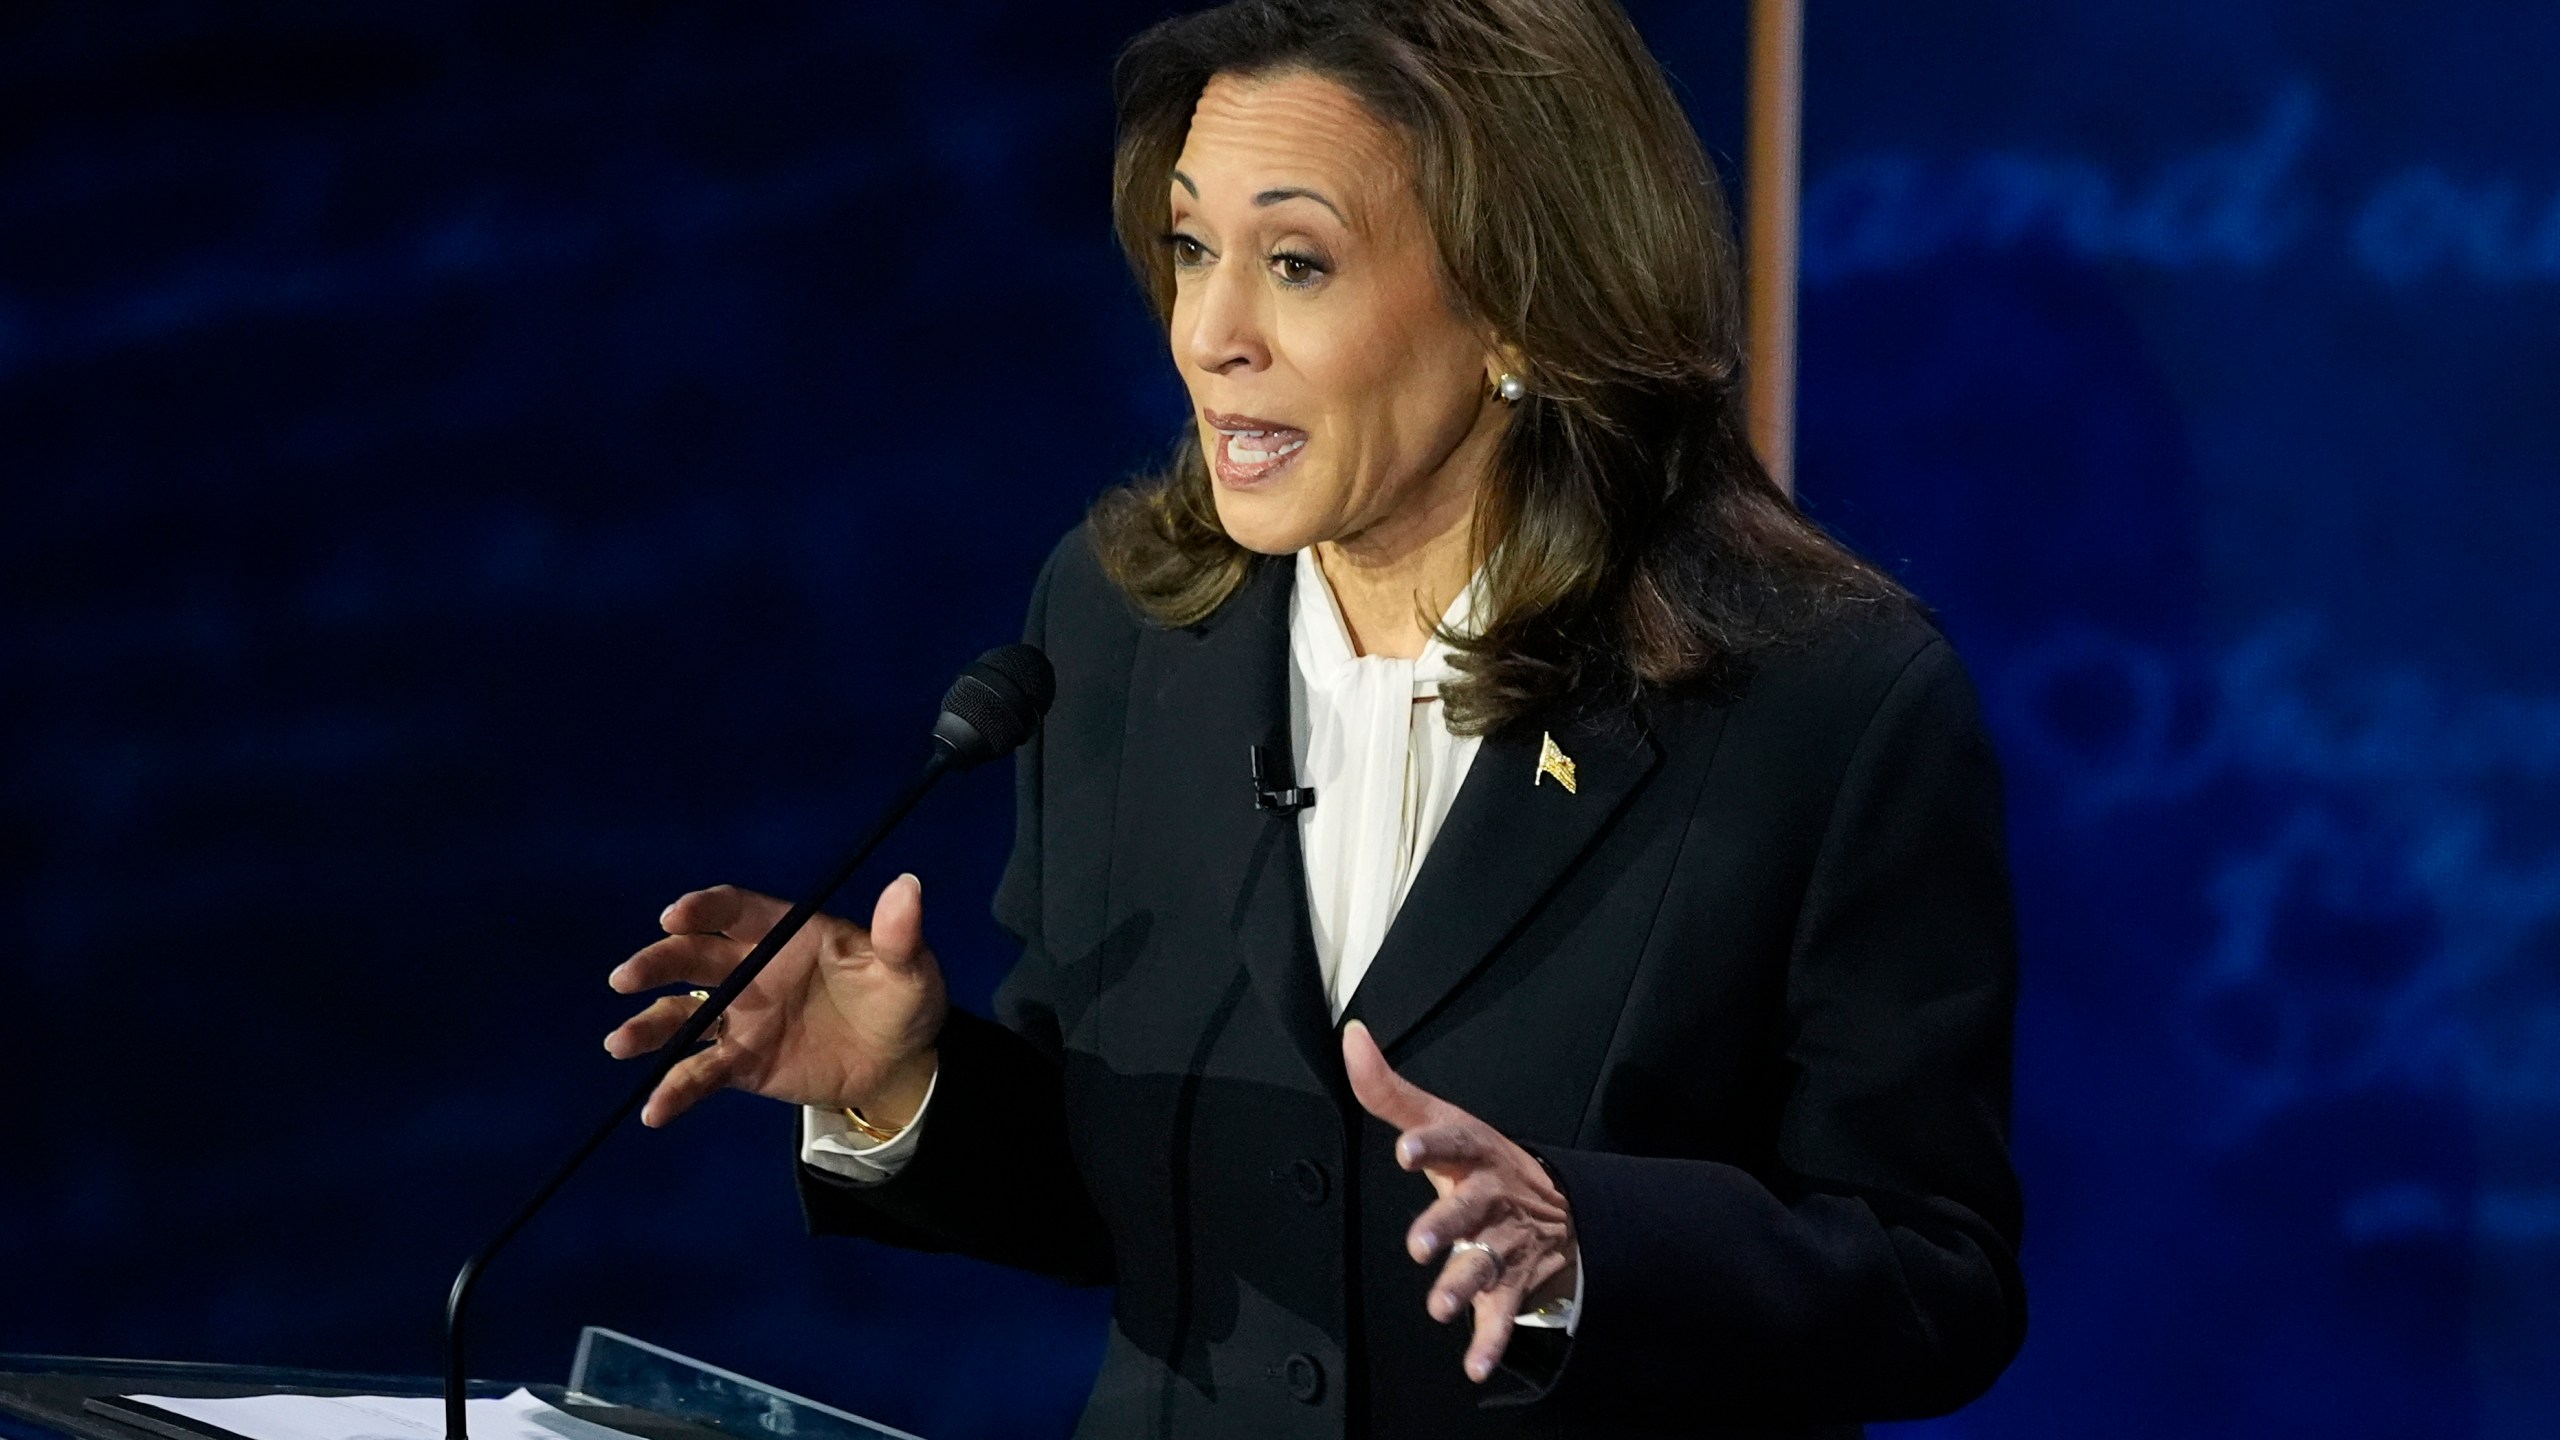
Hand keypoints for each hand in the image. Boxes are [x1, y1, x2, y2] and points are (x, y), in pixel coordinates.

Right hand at [603, 875, 945, 1128]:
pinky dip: (676, 1091)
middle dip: (658, 963)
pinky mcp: (741, 1063)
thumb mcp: (910, 970)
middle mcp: (752, 969)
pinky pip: (700, 1074)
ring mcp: (741, 1017)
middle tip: (627, 977)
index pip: (736, 911)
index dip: (705, 909)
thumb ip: (900, 934)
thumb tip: (908, 886)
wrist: (899, 1063)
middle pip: (694, 958)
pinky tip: (655, 1111)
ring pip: (683, 1016)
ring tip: (620, 1044)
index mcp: (787, 933)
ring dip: (649, 1027)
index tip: (676, 916)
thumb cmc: (902, 1000)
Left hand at [1343, 1019, 1577, 1382]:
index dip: (1431, 1144)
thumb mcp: (1444, 1122)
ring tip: (1438, 1307)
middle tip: (1420, 1244)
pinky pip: (1502, 1315)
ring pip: (1484, 1264)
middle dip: (1446, 1226)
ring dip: (1463, 1286)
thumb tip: (1350, 1035)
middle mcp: (1491, 1197)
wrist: (1562, 1212)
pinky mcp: (1511, 1285)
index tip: (1406, 1151)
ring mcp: (1504, 1243)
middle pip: (1469, 1210)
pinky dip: (1490, 1342)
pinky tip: (1473, 1365)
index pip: (1455, 1142)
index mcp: (1474, 1153)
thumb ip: (1389, 1090)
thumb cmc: (1481, 1164)